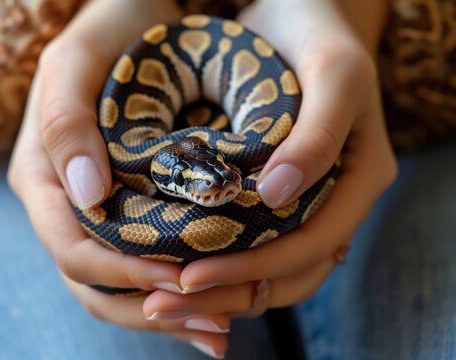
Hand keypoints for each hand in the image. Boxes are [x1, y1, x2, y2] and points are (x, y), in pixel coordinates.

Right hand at [8, 0, 231, 354]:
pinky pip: (144, 265)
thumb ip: (66, 122)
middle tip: (216, 326)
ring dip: (170, 314)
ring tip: (223, 329)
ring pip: (121, 285)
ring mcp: (99, 212)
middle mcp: (68, 204)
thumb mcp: (77, 61)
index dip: (122, 271)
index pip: (73, 246)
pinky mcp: (130, 211)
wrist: (136, 17)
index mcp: (43, 177)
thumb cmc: (106, 32)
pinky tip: (219, 304)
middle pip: (96, 281)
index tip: (178, 279)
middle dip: (152, 309)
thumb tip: (87, 193)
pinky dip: (179, 292)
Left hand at [142, 0, 396, 355]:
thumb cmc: (318, 34)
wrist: (296, 13)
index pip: (311, 247)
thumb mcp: (334, 72)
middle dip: (228, 292)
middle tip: (162, 304)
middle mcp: (334, 199)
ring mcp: (304, 200)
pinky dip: (216, 262)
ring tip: (160, 298)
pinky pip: (250, 243)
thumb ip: (320, 133)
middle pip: (287, 271)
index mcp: (358, 179)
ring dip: (217, 288)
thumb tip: (278, 195)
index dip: (255, 268)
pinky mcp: (273, 194)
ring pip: (267, 267)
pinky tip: (173, 266)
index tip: (191, 275)